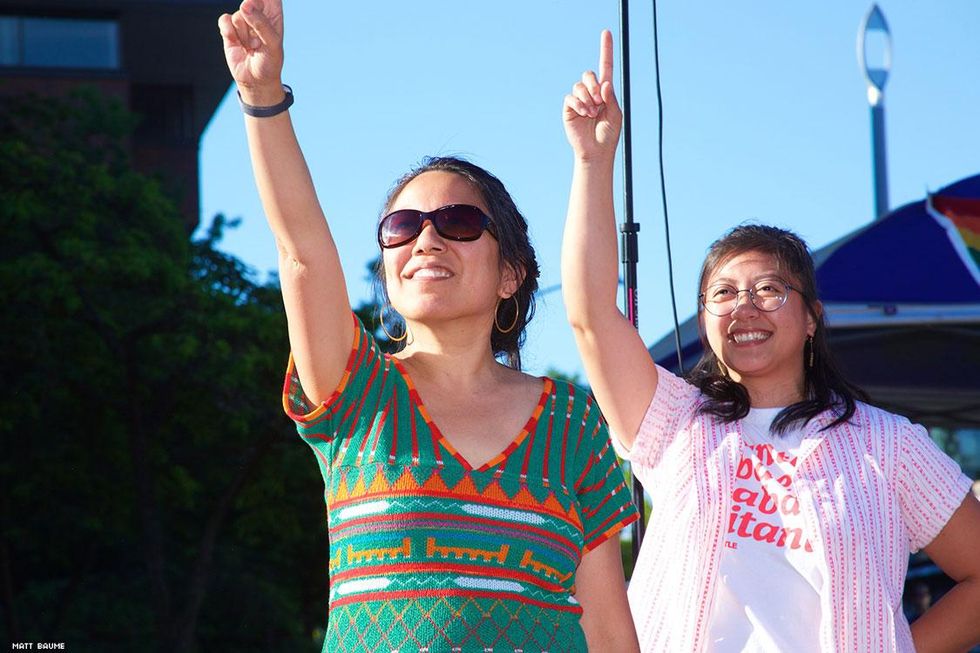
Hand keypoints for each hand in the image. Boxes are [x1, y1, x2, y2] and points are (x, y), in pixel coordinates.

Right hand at [218, 0, 284, 103]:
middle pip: (252, 1)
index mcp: (274, 14)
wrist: (256, 81)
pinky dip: (230, 32)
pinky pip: (225, 20)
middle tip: (258, 37)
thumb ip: (261, 23)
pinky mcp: (229, 29)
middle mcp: (258, 14)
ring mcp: (243, 21)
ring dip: (244, 34)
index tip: (257, 6)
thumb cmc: (270, 62)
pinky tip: (237, 43)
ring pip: (239, 15)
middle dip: (253, 17)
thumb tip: (245, 4)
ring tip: (251, 46)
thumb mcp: (272, 44)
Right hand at [563, 30, 621, 162]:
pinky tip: (584, 113)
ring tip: (592, 112)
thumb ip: (611, 98)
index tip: (606, 32)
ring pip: (579, 86)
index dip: (606, 49)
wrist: (595, 151)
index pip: (605, 66)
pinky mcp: (569, 109)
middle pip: (589, 75)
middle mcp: (591, 93)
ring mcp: (579, 100)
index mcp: (605, 92)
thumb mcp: (615, 114)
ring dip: (587, 97)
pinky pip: (570, 98)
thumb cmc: (608, 134)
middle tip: (598, 100)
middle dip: (593, 84)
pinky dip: (578, 104)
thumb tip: (604, 83)